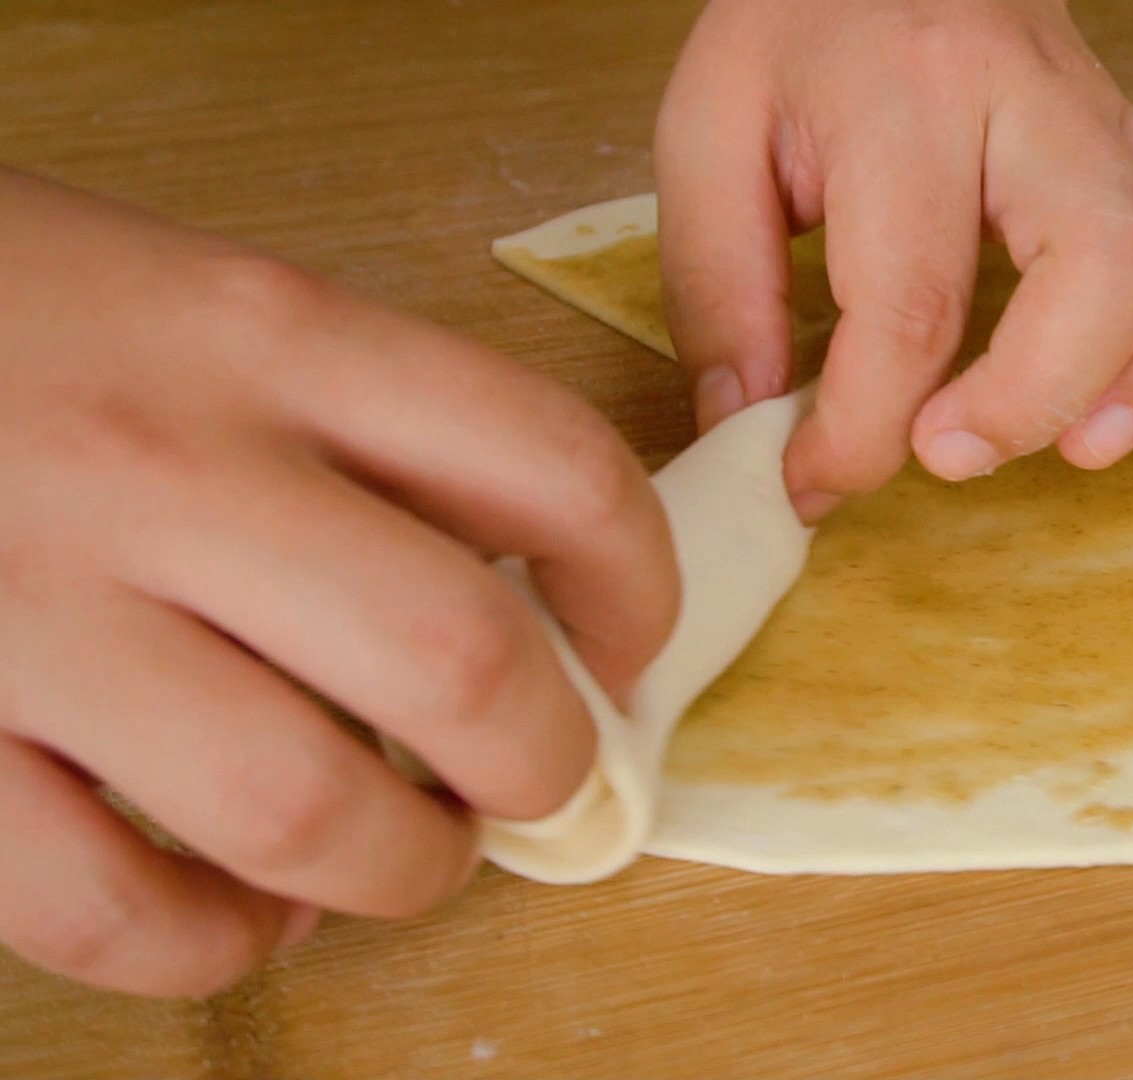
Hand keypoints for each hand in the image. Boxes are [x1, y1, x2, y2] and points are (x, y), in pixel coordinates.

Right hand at [0, 171, 677, 995]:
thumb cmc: (15, 313)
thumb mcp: (208, 300)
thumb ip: (360, 421)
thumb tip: (532, 580)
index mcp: (263, 332)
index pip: (545, 467)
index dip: (638, 583)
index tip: (634, 643)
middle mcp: (164, 465)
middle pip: (456, 661)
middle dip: (546, 759)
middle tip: (543, 778)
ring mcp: (38, 607)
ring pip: (302, 807)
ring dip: (401, 870)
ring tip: (408, 855)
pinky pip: (105, 904)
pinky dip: (211, 944)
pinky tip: (246, 912)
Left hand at [654, 0, 1132, 519]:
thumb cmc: (800, 36)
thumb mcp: (708, 133)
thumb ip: (719, 286)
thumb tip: (754, 428)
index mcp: (909, 95)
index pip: (914, 295)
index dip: (864, 430)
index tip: (814, 480)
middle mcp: (1037, 98)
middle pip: (1109, 261)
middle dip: (1036, 396)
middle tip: (948, 455)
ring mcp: (1119, 118)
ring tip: (1083, 443)